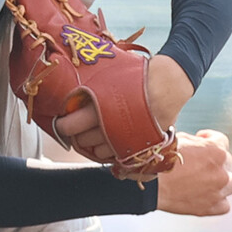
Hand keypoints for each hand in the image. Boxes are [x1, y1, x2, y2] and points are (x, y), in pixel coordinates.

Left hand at [52, 55, 193, 159]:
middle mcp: (109, 125)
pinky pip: (114, 156)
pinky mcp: (136, 146)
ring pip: (96, 151)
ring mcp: (123, 138)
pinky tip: (109, 140)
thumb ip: (89, 90)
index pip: (69, 125)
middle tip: (76, 127)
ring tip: (94, 132)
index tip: (62, 121)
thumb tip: (69, 98)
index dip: (63, 125)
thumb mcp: (108, 76)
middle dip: (75, 135)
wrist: (169, 82)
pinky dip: (108, 150)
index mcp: (99, 106)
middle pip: (81, 140)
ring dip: (91, 144)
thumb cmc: (136, 75)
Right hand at [156, 129, 231, 215]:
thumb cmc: (159, 160)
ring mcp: (218, 191)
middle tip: (197, 163)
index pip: (222, 140)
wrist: (149, 185)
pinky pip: (224, 205)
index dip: (210, 139)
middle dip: (214, 160)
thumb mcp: (178, 139)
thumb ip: (195, 140)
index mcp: (216, 151)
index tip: (202, 141)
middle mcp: (221, 171)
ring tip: (206, 180)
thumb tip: (199, 141)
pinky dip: (218, 201)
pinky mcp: (210, 207)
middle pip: (226, 162)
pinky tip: (206, 196)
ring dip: (222, 181)